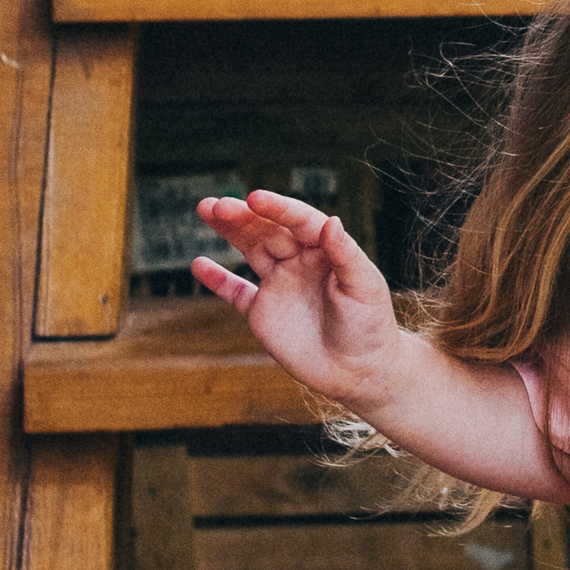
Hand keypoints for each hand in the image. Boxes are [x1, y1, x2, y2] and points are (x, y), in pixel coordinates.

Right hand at [194, 190, 405, 407]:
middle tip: (215, 204)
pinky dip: (217, 280)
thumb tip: (331, 220)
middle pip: (267, 230)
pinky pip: (236, 292)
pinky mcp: (263, 313)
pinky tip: (198, 264)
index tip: (254, 197)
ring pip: (249, 250)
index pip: (299, 221)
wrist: (359, 372)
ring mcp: (280, 285)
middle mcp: (300, 262)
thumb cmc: (371, 326)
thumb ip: (346, 254)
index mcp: (326, 250)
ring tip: (205, 208)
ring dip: (228, 231)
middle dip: (242, 216)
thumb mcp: (364, 287)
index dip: (277, 208)